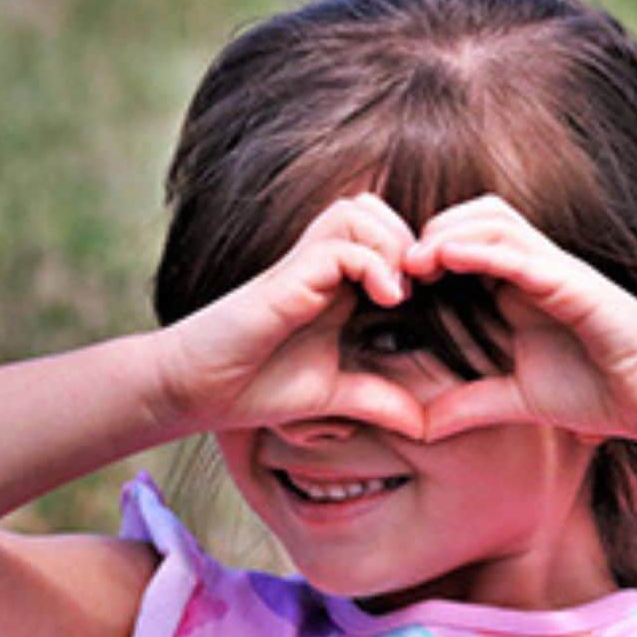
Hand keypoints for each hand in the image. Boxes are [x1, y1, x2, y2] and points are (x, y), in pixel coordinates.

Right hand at [151, 193, 427, 439]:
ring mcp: (303, 266)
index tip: (439, 298)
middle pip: (377, 210)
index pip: (386, 237)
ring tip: (400, 294)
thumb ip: (378, 400)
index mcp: (336, 284)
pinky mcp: (288, 278)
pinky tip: (384, 300)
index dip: (418, 257)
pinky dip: (372, 263)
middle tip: (425, 288)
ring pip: (360, 212)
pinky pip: (341, 245)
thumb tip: (426, 426)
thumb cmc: (256, 386)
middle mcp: (320, 265)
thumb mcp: (334, 396)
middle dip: (411, 241)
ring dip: (392, 245)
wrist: (197, 390)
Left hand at [401, 194, 636, 443]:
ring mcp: (555, 270)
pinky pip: (522, 253)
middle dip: (429, 230)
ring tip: (413, 259)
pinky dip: (484, 248)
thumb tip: (419, 426)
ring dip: (449, 230)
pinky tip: (449, 257)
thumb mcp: (515, 400)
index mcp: (518, 286)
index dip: (424, 251)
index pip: (464, 242)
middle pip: (474, 215)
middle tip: (393, 263)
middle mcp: (534, 267)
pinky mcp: (574, 283)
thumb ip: (469, 404)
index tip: (387, 280)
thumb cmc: (595, 391)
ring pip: (494, 219)